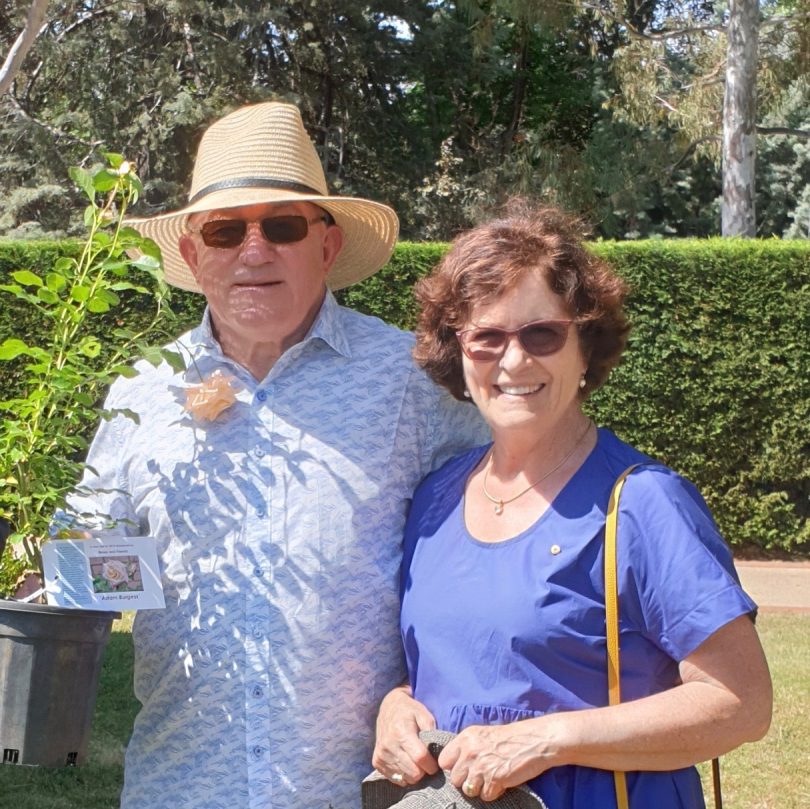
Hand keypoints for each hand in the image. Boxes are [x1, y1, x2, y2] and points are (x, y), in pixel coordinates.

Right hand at [372, 685, 438, 786]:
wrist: (388, 708)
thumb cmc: (409, 711)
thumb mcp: (423, 714)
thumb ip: (432, 732)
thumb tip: (437, 753)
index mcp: (401, 732)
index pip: (420, 758)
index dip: (432, 764)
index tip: (436, 763)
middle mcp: (389, 745)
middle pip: (414, 772)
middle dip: (424, 771)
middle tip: (426, 761)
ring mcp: (381, 755)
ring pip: (406, 778)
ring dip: (414, 773)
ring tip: (416, 760)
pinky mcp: (376, 761)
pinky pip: (396, 779)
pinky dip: (404, 774)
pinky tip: (406, 762)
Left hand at [438, 721, 553, 801]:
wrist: (534, 741)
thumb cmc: (510, 738)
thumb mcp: (483, 735)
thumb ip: (467, 748)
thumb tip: (455, 766)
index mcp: (465, 738)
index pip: (444, 760)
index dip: (453, 768)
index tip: (463, 770)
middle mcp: (470, 751)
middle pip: (455, 779)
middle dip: (467, 781)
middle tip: (481, 776)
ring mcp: (481, 766)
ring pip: (468, 790)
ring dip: (480, 788)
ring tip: (492, 778)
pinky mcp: (494, 779)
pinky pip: (485, 796)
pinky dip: (494, 793)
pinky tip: (502, 782)